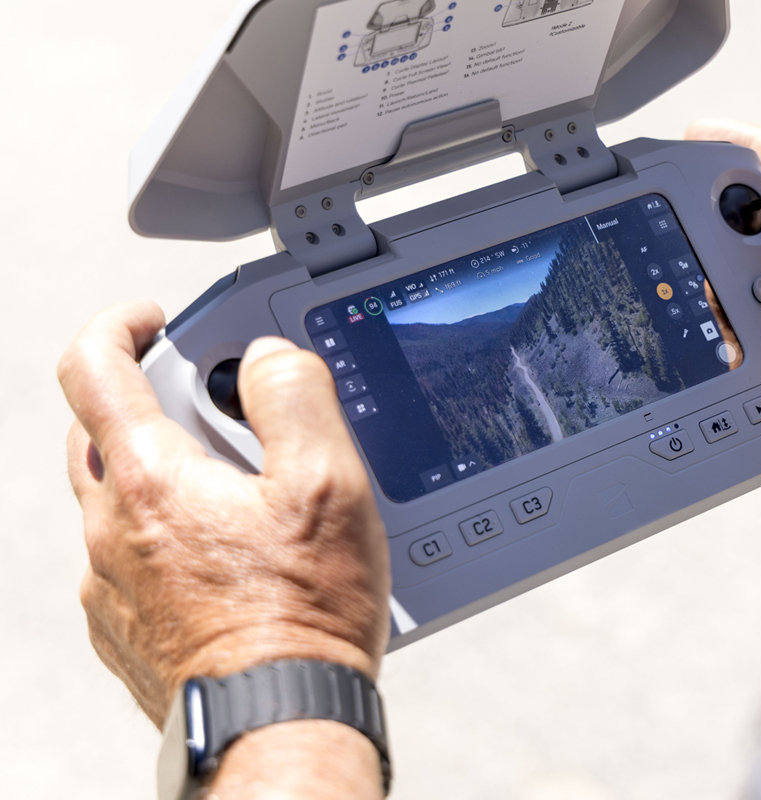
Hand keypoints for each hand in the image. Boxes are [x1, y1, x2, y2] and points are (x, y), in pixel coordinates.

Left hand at [58, 301, 390, 727]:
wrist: (280, 717)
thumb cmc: (303, 612)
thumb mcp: (327, 484)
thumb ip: (294, 398)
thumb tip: (267, 359)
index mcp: (150, 478)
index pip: (92, 368)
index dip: (119, 324)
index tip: (152, 320)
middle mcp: (112, 528)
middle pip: (103, 432)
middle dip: (156, 406)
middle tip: (228, 423)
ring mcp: (110, 584)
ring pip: (120, 500)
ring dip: (169, 479)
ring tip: (247, 504)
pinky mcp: (124, 629)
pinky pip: (132, 560)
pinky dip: (170, 541)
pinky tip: (232, 564)